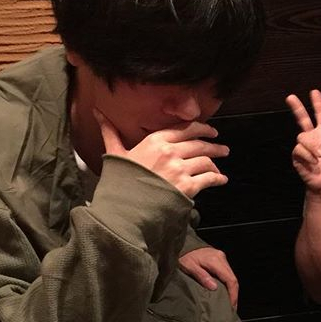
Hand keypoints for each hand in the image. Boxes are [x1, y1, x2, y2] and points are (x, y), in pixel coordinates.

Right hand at [94, 109, 228, 197]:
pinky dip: (217, 178)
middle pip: (199, 144)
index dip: (201, 128)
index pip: (185, 129)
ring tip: (220, 166)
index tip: (210, 131)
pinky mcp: (187, 186)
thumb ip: (110, 132)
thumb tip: (97, 112)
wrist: (123, 208)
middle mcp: (170, 151)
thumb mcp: (115, 153)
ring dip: (216, 163)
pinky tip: (221, 179)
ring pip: (206, 160)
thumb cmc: (118, 182)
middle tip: (223, 148)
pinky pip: (208, 178)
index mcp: (155, 140)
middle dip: (214, 146)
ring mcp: (180, 169)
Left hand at [179, 247, 238, 308]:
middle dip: (234, 294)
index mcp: (215, 260)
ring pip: (231, 276)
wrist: (182, 245)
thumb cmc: (184, 255)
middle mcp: (221, 258)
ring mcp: (221, 258)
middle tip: (231, 308)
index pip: (230, 279)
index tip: (231, 305)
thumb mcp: (188, 266)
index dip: (233, 294)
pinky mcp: (219, 259)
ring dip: (231, 290)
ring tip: (228, 302)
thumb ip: (201, 276)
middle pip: (233, 279)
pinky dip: (227, 284)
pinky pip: (226, 273)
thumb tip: (214, 287)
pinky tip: (224, 292)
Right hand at [286, 90, 320, 193]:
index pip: (320, 115)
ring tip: (320, 157)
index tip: (314, 92)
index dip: (318, 103)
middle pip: (302, 119)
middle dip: (297, 107)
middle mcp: (313, 138)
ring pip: (302, 136)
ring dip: (313, 147)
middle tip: (290, 97)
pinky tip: (313, 163)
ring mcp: (304, 147)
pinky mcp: (297, 156)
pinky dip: (308, 155)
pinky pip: (299, 148)